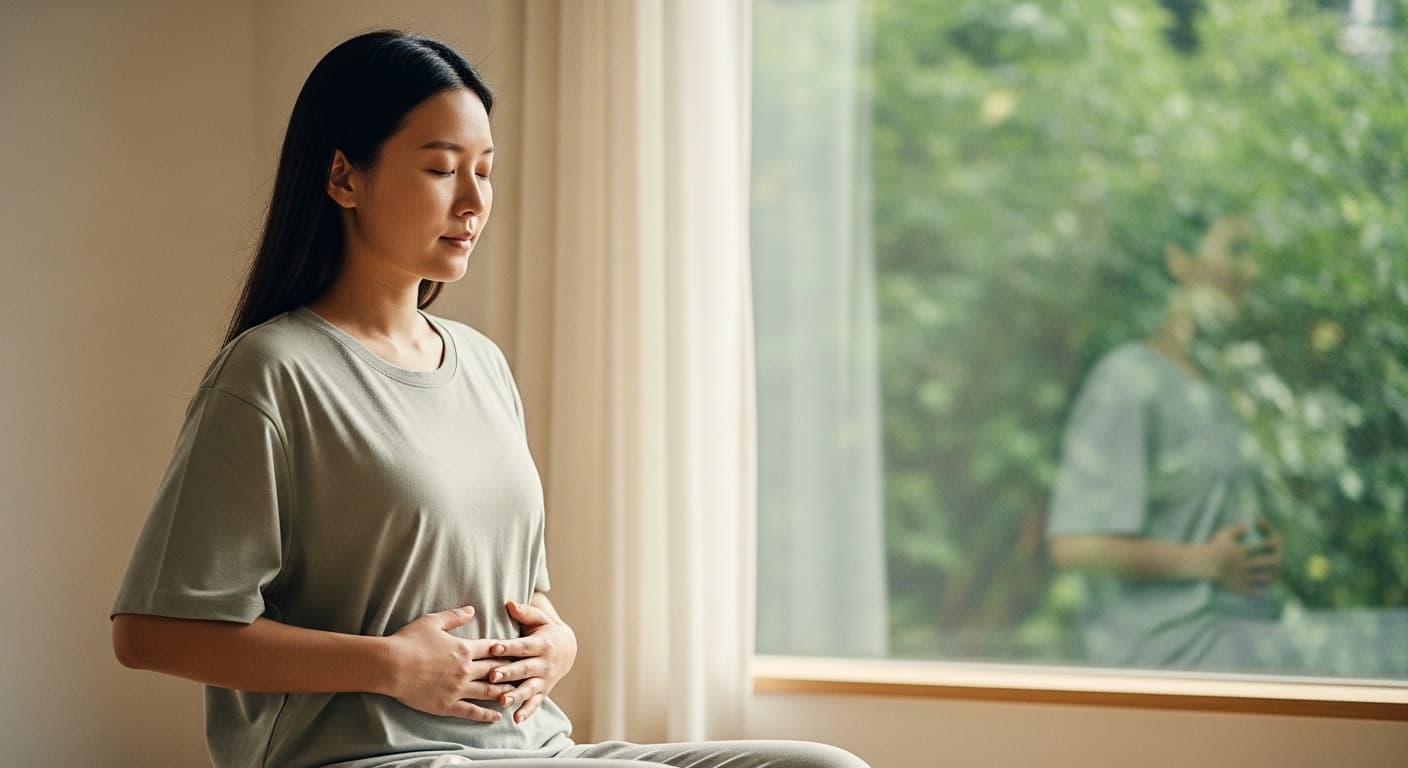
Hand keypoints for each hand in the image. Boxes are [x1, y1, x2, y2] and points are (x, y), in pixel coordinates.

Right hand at [382, 606, 514, 721]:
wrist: (389, 665)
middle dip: (510, 672)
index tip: (518, 652)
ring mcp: (457, 689)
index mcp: (464, 649)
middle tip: (524, 674)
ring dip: (504, 693)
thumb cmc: (408, 641)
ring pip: (488, 692)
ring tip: (517, 694)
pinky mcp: (447, 705)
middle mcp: (465, 669)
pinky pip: (472, 711)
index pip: (492, 649)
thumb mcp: (432, 622)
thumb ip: (455, 615)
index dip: (506, 650)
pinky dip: (486, 715)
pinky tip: (497, 716)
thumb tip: (472, 609)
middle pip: (495, 671)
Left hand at [486, 599, 576, 723]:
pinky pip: (535, 703)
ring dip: (516, 695)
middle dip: (508, 673)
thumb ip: (525, 612)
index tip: (493, 647)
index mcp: (542, 644)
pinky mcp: (543, 691)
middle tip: (492, 676)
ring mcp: (544, 679)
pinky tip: (516, 719)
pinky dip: (527, 711)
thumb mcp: (540, 619)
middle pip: (524, 669)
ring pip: (529, 689)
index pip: (522, 646)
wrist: (568, 649)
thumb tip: (509, 603)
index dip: (508, 646)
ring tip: (503, 701)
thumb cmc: (546, 630)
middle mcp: (544, 663)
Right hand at [1200, 520, 1281, 595]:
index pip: (1263, 546)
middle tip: (1279, 559)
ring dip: (1272, 574)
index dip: (1272, 543)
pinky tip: (1265, 584)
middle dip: (1276, 560)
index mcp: (1241, 551)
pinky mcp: (1239, 587)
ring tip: (1275, 572)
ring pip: (1265, 577)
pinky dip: (1263, 588)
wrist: (1202, 565)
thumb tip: (1248, 525)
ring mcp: (1242, 577)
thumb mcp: (1223, 535)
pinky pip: (1256, 590)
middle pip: (1268, 562)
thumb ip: (1236, 529)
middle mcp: (1243, 564)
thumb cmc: (1213, 548)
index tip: (1275, 543)